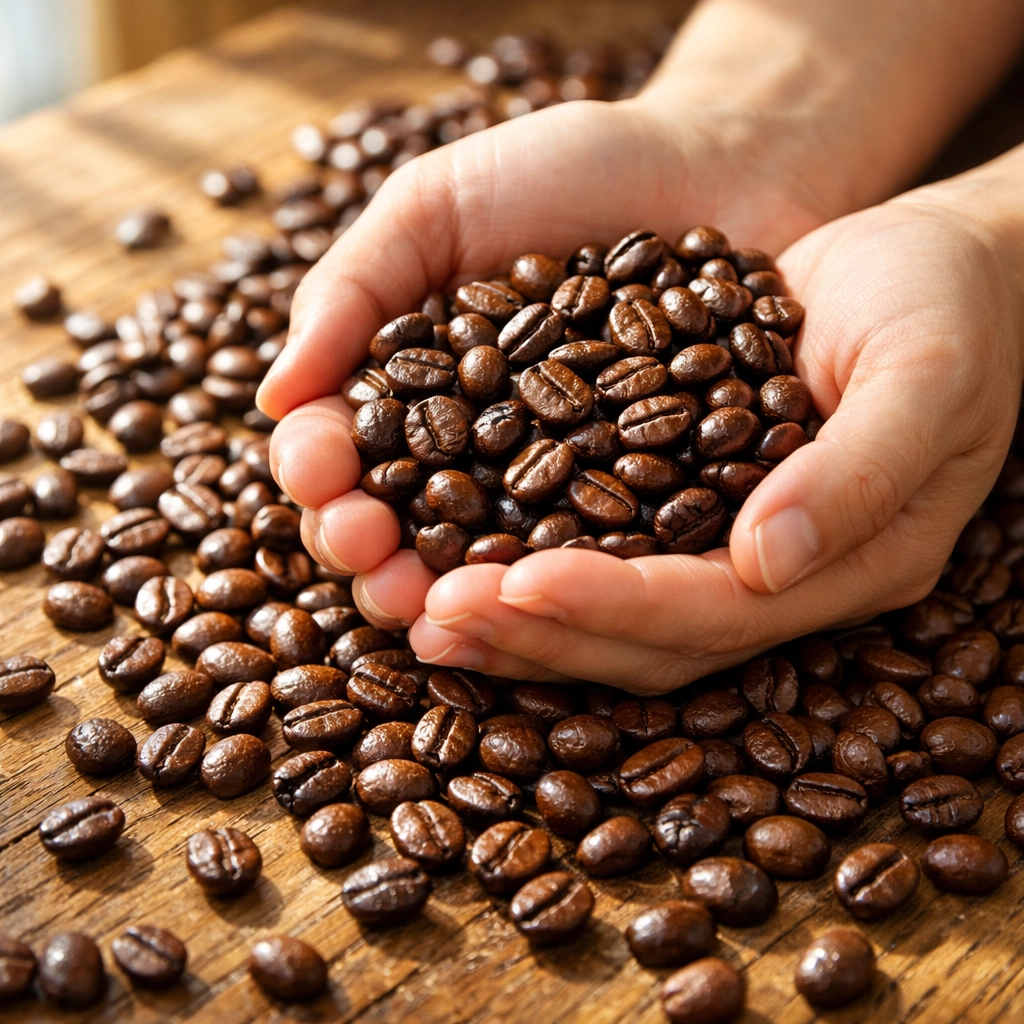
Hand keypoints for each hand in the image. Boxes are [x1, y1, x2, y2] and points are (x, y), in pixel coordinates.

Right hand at [258, 95, 825, 628]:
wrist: (716, 168)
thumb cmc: (567, 173)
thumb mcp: (437, 205)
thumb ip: (352, 289)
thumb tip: (270, 396)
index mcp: (413, 392)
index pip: (345, 451)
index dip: (320, 471)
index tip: (320, 473)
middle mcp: (476, 455)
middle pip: (405, 527)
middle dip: (373, 552)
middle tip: (371, 554)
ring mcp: (558, 487)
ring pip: (487, 563)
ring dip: (452, 591)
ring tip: (437, 606)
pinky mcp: (643, 507)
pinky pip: (596, 556)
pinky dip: (563, 584)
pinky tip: (541, 600)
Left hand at [411, 175, 1023, 688]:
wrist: (935, 268)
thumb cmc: (946, 307)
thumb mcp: (924, 372)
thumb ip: (857, 470)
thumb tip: (764, 561)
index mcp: (849, 561)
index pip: (713, 611)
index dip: (614, 607)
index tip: (515, 586)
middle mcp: (782, 577)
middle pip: (649, 639)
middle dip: (540, 632)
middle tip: (434, 616)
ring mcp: (737, 552)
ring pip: (617, 620)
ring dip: (520, 622)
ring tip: (424, 609)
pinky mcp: (693, 510)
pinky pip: (606, 558)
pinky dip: (531, 569)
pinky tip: (461, 555)